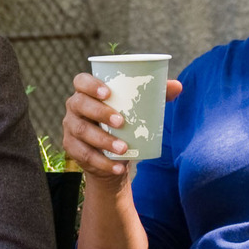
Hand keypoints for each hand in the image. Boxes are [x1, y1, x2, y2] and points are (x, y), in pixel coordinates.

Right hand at [61, 73, 183, 180]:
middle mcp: (74, 107)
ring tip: (124, 148)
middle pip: (80, 105)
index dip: (90, 85)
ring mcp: (70, 128)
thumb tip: (178, 86)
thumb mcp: (136, 109)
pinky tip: (118, 166)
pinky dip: (103, 162)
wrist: (113, 156)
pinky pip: (84, 155)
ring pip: (82, 132)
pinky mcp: (72, 149)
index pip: (80, 81)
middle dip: (100, 113)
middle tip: (122, 122)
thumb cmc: (124, 123)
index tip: (108, 92)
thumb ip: (155, 95)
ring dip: (103, 140)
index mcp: (86, 91)